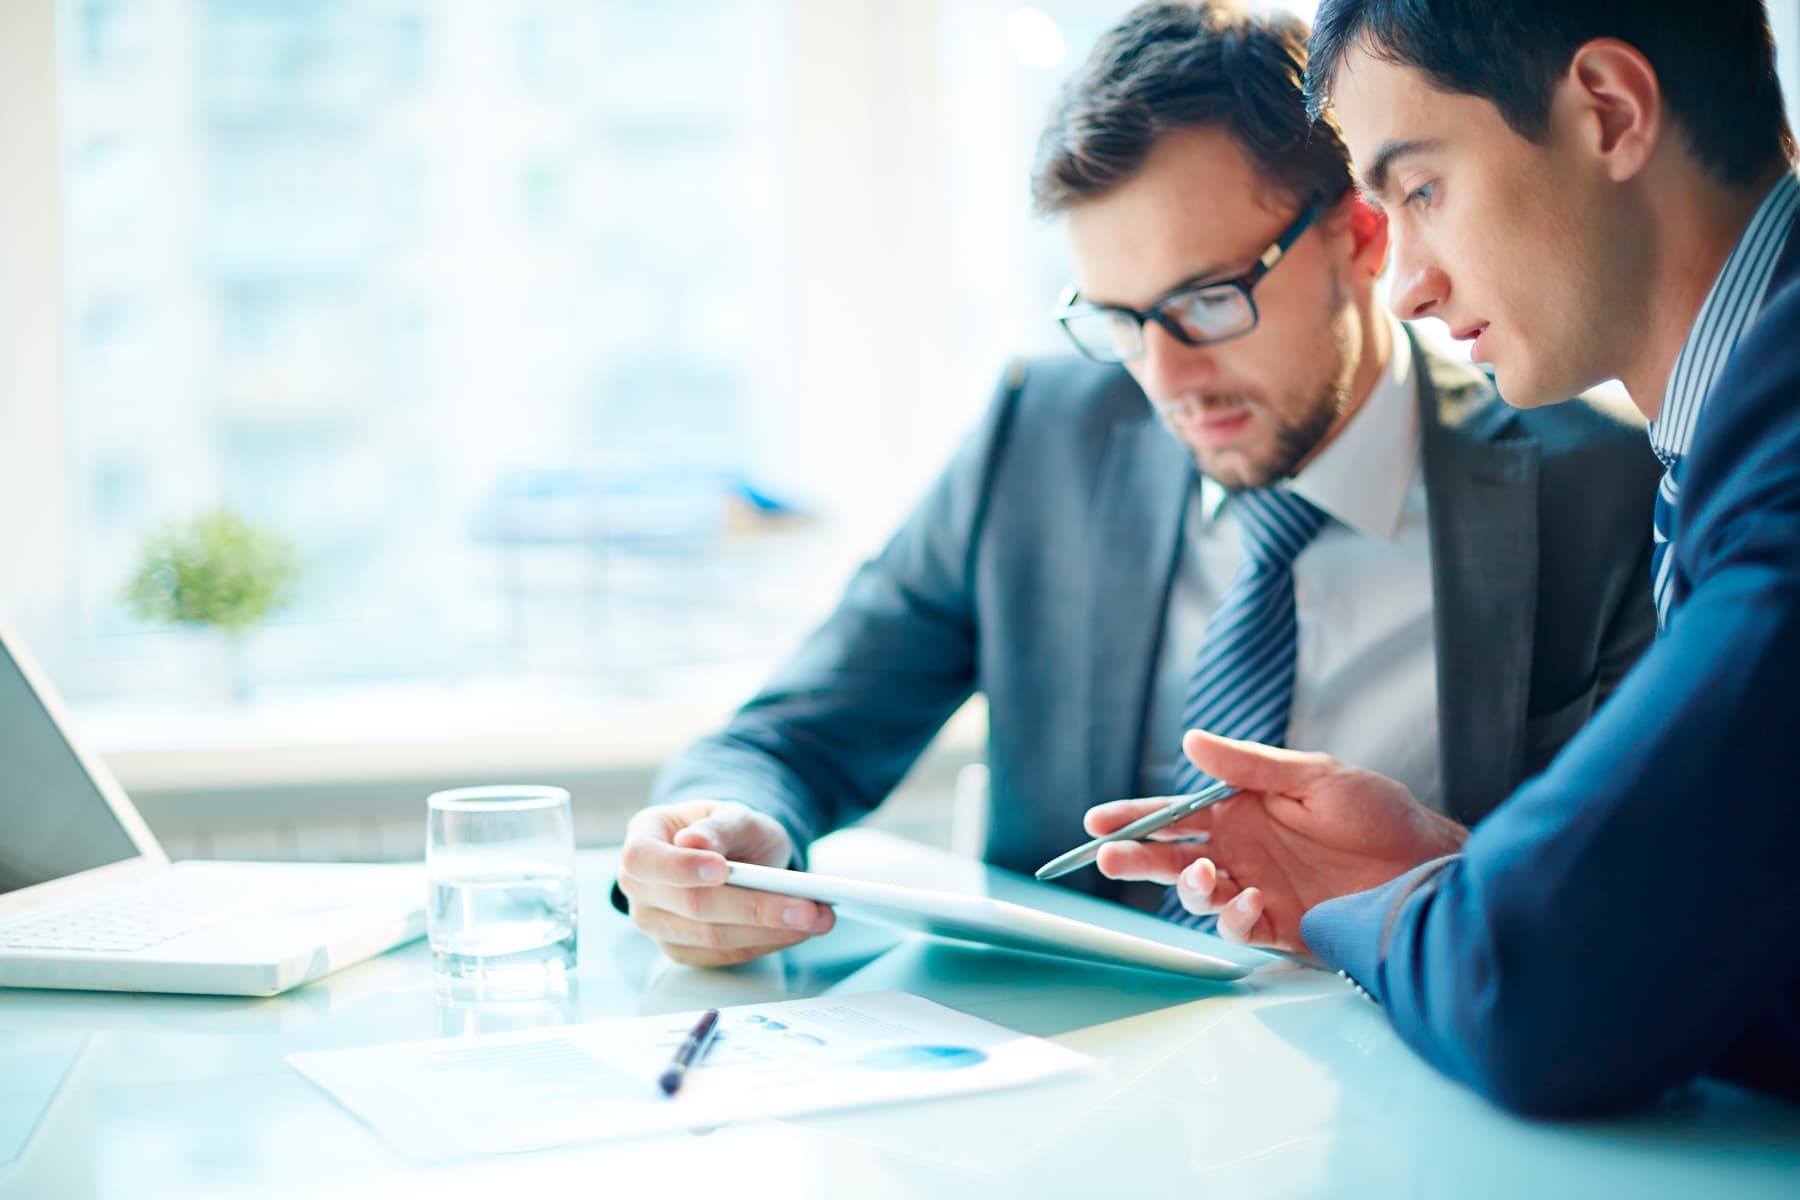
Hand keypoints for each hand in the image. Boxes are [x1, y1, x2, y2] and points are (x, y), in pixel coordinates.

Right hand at [617, 800, 834, 966]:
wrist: (733, 855)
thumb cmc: (727, 830)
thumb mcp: (732, 814)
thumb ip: (718, 827)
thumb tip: (693, 843)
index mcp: (642, 840)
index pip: (643, 859)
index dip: (679, 868)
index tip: (722, 870)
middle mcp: (640, 888)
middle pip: (690, 905)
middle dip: (753, 907)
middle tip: (806, 906)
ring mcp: (657, 924)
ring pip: (712, 938)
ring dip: (770, 930)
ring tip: (817, 917)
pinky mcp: (683, 951)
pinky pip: (724, 956)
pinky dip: (766, 943)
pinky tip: (798, 930)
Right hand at [1086, 730, 1467, 952]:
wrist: (1428, 865)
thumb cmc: (1379, 813)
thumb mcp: (1315, 775)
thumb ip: (1250, 765)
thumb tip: (1191, 741)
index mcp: (1242, 811)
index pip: (1176, 814)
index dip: (1136, 818)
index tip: (1098, 822)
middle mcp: (1243, 853)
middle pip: (1173, 858)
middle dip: (1137, 858)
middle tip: (1109, 858)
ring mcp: (1259, 890)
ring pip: (1200, 895)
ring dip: (1188, 887)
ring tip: (1202, 876)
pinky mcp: (1282, 928)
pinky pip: (1241, 928)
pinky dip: (1235, 918)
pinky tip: (1250, 900)